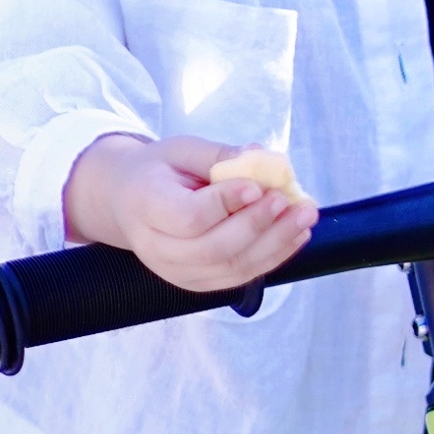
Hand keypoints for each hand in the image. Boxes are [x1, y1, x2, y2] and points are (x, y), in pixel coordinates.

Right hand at [62, 131, 316, 295]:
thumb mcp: (181, 150)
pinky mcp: (196, 284)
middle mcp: (155, 248)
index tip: (257, 186)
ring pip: (230, 268)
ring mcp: (175, 272)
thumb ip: (220, 155)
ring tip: (305, 217)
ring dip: (275, 244)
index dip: (225, 204)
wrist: (128, 202)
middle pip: (212, 248)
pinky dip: (272, 257)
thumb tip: (263, 158)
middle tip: (289, 200)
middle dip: (257, 225)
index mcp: (145, 206)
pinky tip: (296, 235)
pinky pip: (238, 276)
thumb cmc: (159, 170)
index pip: (188, 217)